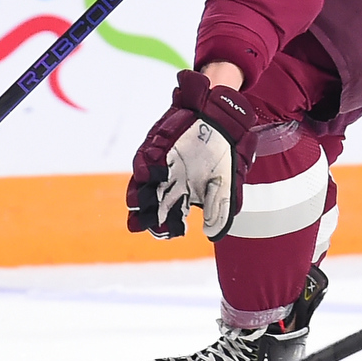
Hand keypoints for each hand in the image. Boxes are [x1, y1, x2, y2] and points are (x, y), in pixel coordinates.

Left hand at [127, 69, 259, 239]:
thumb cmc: (224, 157)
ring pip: (143, 183)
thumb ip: (220, 211)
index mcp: (183, 195)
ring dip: (138, 193)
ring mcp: (161, 165)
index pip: (168, 216)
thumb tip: (213, 236)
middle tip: (138, 224)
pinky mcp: (157, 147)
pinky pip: (147, 157)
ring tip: (135, 203)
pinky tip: (148, 174)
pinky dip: (146, 166)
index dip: (164, 227)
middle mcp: (168, 183)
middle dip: (143, 216)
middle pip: (150, 204)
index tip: (165, 233)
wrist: (226, 124)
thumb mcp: (225, 187)